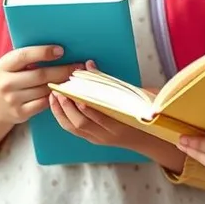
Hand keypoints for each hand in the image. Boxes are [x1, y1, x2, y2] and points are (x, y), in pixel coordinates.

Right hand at [0, 45, 87, 148]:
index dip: (43, 52)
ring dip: (63, 84)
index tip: (61, 51)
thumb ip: (28, 57)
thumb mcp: (11, 65)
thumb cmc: (11, 77)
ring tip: (77, 78)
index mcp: (4, 65)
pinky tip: (66, 92)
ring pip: (45, 89)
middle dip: (63, 70)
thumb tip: (59, 49)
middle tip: (79, 66)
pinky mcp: (20, 113)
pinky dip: (56, 97)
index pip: (24, 56)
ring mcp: (12, 99)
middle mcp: (6, 83)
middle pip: (40, 75)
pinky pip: (44, 103)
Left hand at [50, 63, 185, 172]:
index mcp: (121, 125)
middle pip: (81, 123)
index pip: (100, 116)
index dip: (87, 105)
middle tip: (60, 90)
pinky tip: (57, 105)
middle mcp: (107, 135)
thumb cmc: (146, 113)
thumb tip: (90, 64)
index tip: (77, 92)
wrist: (150, 138)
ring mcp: (99, 139)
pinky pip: (73, 130)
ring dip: (61, 111)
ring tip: (54, 95)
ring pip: (74, 127)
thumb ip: (113, 82)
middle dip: (67, 106)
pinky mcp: (93, 139)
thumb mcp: (138, 96)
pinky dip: (62, 117)